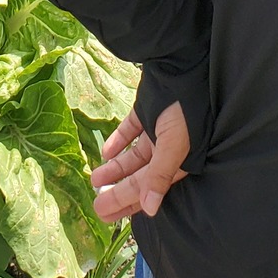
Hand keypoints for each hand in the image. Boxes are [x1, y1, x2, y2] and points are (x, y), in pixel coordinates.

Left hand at [90, 101, 189, 223]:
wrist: (179, 64)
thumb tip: (150, 209)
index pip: (150, 188)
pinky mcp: (147, 112)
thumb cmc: (182, 108)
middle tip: (98, 207)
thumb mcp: (174, 144)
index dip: (129, 202)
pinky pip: (130, 131)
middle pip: (140, 177)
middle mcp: (168, 149)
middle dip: (120, 192)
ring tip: (95, 179)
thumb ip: (159, 175)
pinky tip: (104, 152)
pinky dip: (118, 141)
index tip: (106, 213)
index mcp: (179, 160)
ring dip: (115, 168)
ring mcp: (157, 130)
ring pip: (133, 156)